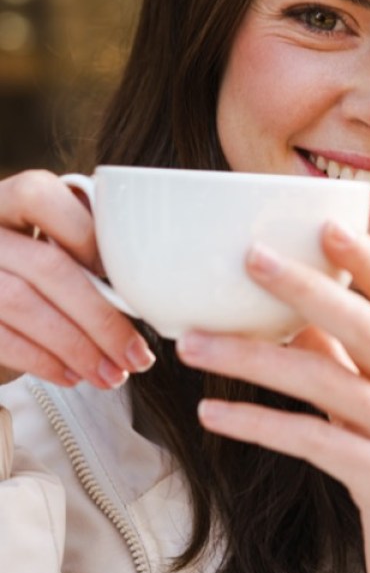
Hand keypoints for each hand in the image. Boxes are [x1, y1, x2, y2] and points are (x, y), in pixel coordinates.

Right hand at [0, 170, 154, 388]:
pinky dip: (40, 361)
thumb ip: (90, 240)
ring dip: (75, 348)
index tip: (121, 276)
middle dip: (99, 318)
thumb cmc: (39, 261)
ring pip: (21, 305)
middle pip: (46, 266)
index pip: (41, 198)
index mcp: (10, 199)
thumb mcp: (56, 235)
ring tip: (111, 375)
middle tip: (136, 355)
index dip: (85, 236)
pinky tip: (71, 374)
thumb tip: (152, 277)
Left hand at [175, 223, 369, 572]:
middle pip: (365, 324)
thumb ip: (343, 359)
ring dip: (254, 358)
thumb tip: (288, 313)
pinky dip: (258, 424)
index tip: (324, 224)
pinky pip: (312, 442)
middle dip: (307, 287)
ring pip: (326, 381)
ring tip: (195, 343)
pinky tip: (213, 412)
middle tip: (250, 258)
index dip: (368, 259)